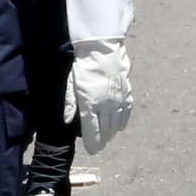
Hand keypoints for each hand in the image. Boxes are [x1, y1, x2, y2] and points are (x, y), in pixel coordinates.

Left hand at [66, 0, 134, 151]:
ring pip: (118, 122)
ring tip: (108, 137)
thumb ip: (69, 103)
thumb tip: (67, 120)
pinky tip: (121, 125)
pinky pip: (127, 110)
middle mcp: (107, 103)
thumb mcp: (70, 82)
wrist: (102, 45)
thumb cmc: (82, 63)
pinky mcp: (126, 90)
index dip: (93, 142)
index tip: (93, 150)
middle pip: (107, 129)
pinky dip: (124, 120)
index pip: (93, 130)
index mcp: (91, 103)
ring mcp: (118, 97)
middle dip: (103, 140)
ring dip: (113, 131)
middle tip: (99, 146)